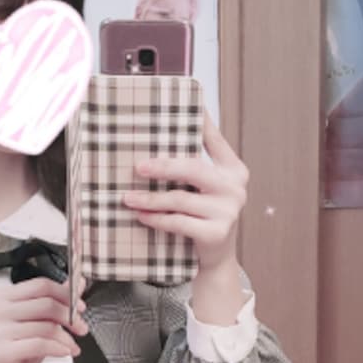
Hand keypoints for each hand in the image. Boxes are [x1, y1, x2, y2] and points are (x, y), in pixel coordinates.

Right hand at [0, 276, 88, 362]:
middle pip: (46, 304)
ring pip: (45, 326)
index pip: (41, 286)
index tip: (79, 307)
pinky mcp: (3, 351)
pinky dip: (57, 348)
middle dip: (70, 317)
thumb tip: (78, 283)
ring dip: (66, 338)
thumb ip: (56, 300)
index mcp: (4, 297)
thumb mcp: (39, 321)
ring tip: (71, 345)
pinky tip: (64, 352)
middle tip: (80, 327)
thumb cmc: (19, 348)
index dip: (65, 294)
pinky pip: (39, 345)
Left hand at [122, 106, 249, 274]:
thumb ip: (192, 169)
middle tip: (138, 167)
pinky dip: (156, 219)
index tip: (187, 104)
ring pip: (180, 198)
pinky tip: (141, 216)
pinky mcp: (216, 233)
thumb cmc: (204, 218)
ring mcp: (228, 211)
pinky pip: (178, 222)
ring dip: (150, 199)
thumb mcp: (205, 190)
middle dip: (162, 166)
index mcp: (233, 169)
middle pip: (193, 168)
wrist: (216, 259)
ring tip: (128, 197)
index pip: (215, 140)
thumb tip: (155, 147)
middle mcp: (234, 187)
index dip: (201, 122)